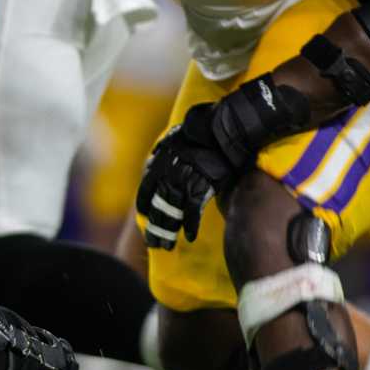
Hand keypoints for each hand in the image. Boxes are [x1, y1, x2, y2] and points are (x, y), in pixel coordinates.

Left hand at [136, 102, 250, 248]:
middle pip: (157, 205)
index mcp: (160, 160)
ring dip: (168, 230)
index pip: (146, 188)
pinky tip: (189, 237)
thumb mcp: (177, 135)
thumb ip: (167, 148)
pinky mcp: (203, 184)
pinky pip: (193, 210)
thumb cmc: (204, 126)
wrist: (224, 124)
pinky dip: (191, 224)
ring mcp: (185, 179)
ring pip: (171, 211)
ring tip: (166, 245)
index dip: (145, 204)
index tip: (145, 215)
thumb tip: (158, 152)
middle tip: (153, 243)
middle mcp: (168, 171)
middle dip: (154, 226)